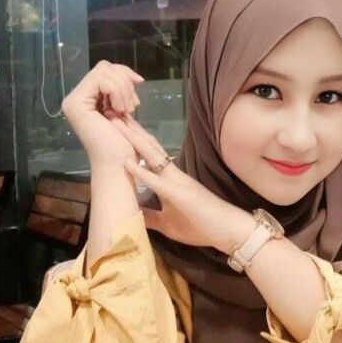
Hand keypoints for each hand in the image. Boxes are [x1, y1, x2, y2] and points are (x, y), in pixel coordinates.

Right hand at [61, 60, 144, 167]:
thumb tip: (134, 77)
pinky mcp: (76, 105)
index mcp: (86, 99)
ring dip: (123, 90)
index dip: (125, 75)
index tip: (138, 92)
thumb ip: (123, 93)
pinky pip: (101, 80)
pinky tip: (121, 111)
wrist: (118, 166)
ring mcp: (73, 101)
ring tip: (128, 110)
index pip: (105, 70)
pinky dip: (117, 92)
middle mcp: (76, 98)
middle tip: (133, 106)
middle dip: (125, 82)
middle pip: (104, 67)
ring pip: (104, 71)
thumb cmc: (123, 146)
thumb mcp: (125, 112)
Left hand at [114, 115, 254, 251]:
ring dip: (134, 140)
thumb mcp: (169, 224)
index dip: (135, 140)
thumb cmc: (202, 227)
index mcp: (171, 180)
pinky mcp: (180, 194)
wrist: (229, 231)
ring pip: (152, 156)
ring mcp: (177, 183)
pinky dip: (141, 172)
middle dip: (131, 131)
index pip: (150, 155)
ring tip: (117, 123)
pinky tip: (126, 162)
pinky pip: (157, 181)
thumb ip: (151, 217)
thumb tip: (132, 214)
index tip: (118, 125)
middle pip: (149, 148)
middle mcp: (173, 176)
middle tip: (112, 111)